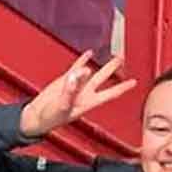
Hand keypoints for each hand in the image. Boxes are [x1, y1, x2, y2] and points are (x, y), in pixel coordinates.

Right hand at [20, 51, 136, 138]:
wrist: (37, 116)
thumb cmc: (51, 117)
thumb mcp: (62, 106)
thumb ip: (70, 91)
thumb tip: (78, 74)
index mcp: (89, 102)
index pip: (110, 94)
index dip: (122, 88)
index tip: (134, 82)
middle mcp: (85, 93)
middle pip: (104, 79)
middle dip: (113, 70)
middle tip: (122, 60)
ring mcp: (76, 86)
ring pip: (91, 72)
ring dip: (102, 65)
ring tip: (113, 57)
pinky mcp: (65, 81)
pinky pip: (76, 68)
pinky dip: (82, 60)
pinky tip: (89, 53)